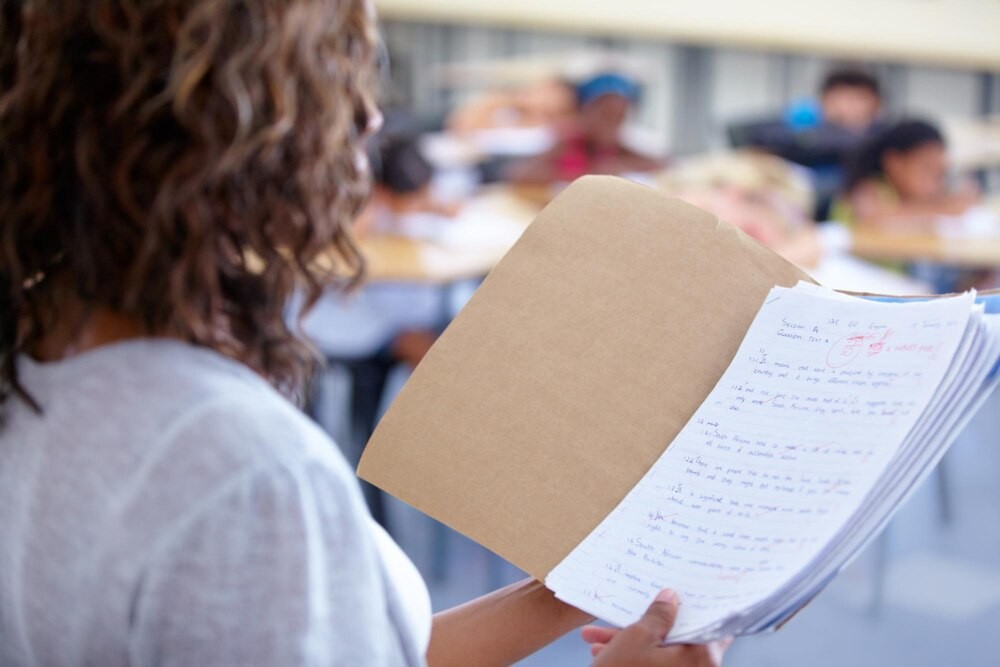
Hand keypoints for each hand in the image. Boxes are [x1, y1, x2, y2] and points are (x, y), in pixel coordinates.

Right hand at [582, 590, 732, 666]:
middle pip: (679, 638)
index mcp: (701, 658)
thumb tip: (670, 599)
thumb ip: (658, 615)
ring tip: (600, 637)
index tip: (686, 592)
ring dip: (632, 643)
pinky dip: (633, 659)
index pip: (712, 624)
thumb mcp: (637, 637)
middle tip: (632, 611)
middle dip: (650, 624)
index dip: (697, 606)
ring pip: (660, 654)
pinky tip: (603, 652)